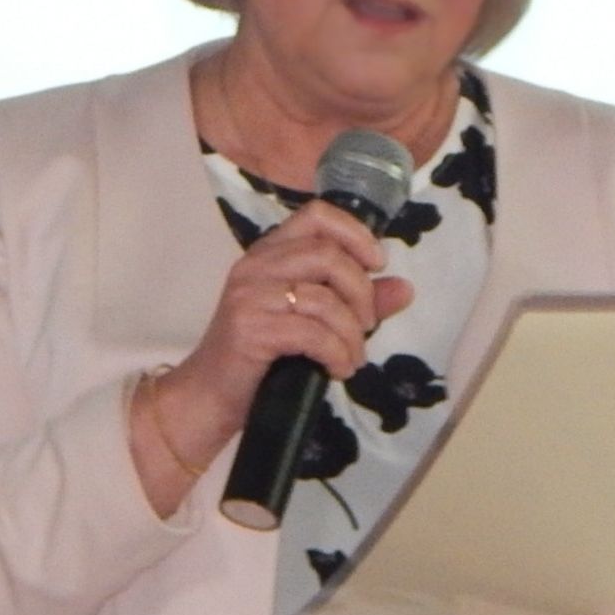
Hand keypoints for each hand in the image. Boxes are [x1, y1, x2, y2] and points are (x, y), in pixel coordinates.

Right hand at [129, 201, 412, 504]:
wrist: (209, 398)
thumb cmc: (261, 358)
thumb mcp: (313, 322)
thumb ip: (355, 302)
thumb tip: (405, 288)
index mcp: (269, 253)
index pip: (316, 215)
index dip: (355, 233)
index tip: (377, 263)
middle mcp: (255, 265)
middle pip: (328, 255)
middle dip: (361, 292)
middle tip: (367, 326)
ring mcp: (248, 295)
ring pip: (323, 298)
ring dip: (351, 334)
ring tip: (352, 358)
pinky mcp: (249, 328)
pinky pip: (312, 333)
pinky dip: (337, 353)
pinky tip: (338, 370)